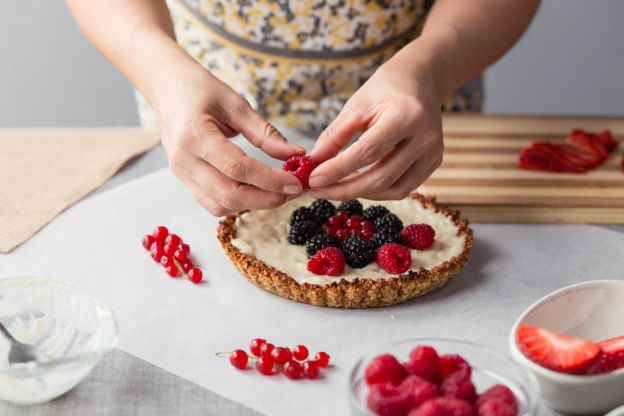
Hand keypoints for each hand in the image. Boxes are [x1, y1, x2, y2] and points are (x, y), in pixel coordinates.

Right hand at [153, 68, 304, 215]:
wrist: (165, 86)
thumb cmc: (199, 89)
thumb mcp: (236, 104)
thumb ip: (266, 133)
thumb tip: (296, 154)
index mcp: (195, 135)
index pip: (237, 168)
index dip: (270, 180)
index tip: (295, 183)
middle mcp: (184, 159)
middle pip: (228, 195)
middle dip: (265, 199)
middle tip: (292, 192)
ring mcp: (181, 173)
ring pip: (219, 205)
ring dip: (253, 204)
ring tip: (278, 192)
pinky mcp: (184, 180)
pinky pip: (212, 202)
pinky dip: (237, 203)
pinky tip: (257, 191)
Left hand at [307, 63, 443, 200]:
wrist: (420, 82)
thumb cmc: (385, 90)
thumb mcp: (356, 105)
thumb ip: (334, 136)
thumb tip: (313, 164)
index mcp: (406, 115)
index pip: (369, 151)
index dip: (339, 169)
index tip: (314, 180)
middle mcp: (425, 138)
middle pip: (382, 177)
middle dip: (345, 189)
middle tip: (318, 190)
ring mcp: (432, 154)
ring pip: (393, 190)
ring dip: (360, 193)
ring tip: (335, 187)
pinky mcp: (433, 164)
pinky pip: (402, 188)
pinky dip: (377, 191)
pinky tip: (357, 184)